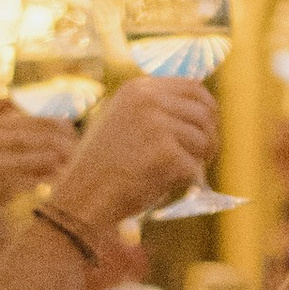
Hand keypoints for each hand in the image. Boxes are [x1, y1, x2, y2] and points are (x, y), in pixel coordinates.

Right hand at [51, 75, 218, 236]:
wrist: (79, 201)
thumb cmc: (101, 169)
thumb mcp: (121, 123)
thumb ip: (153, 110)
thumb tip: (202, 107)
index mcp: (137, 89)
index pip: (193, 88)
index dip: (207, 110)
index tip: (207, 130)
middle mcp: (148, 100)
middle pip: (205, 113)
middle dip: (209, 138)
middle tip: (202, 159)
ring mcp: (156, 125)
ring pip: (204, 140)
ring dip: (198, 162)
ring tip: (174, 176)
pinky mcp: (164, 154)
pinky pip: (194, 168)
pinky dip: (185, 182)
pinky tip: (161, 187)